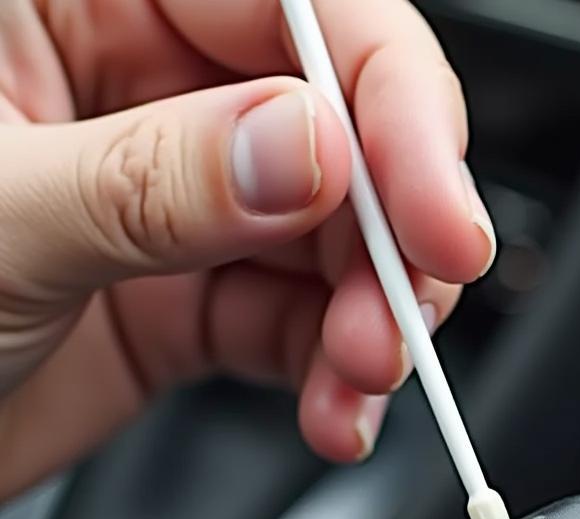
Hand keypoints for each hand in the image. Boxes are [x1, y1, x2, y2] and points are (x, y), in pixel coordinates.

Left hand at [0, 0, 493, 501]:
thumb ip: (157, 180)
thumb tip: (313, 149)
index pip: (287, 0)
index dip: (386, 98)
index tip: (436, 213)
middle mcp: (132, 78)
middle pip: (335, 123)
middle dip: (390, 232)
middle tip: (405, 315)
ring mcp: (172, 191)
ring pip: (333, 235)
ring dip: (370, 317)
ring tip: (359, 380)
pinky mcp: (187, 288)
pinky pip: (296, 317)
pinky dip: (331, 370)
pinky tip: (333, 407)